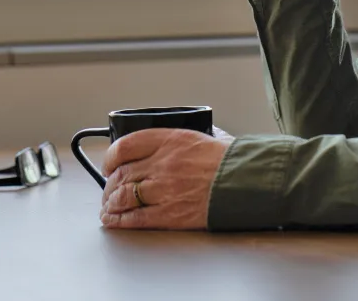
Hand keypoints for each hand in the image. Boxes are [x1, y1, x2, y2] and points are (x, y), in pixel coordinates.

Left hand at [99, 127, 232, 229]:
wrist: (248, 183)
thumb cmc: (232, 160)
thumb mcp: (206, 136)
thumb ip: (183, 139)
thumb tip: (173, 141)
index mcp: (171, 140)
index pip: (126, 145)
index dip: (110, 157)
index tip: (108, 163)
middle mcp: (163, 163)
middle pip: (122, 174)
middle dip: (110, 184)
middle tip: (108, 189)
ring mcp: (164, 189)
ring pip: (123, 196)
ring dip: (111, 203)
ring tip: (108, 207)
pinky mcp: (170, 214)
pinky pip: (135, 218)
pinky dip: (119, 221)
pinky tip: (113, 221)